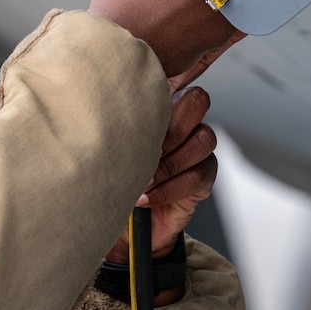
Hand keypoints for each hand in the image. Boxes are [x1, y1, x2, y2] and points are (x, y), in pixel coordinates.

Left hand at [104, 87, 216, 280]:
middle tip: (149, 150)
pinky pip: (198, 175)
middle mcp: (182, 125)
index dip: (162, 95)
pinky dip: (170, 189)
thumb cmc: (113, 182)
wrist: (124, 229)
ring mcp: (196, 151)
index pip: (173, 81)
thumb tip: (107, 114)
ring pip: (203, 139)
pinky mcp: (204, 179)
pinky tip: (148, 197)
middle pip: (198, 101)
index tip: (137, 119)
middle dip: (173, 127)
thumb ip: (116, 130)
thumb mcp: (109, 152)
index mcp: (159, 109)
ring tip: (143, 181)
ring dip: (169, 163)